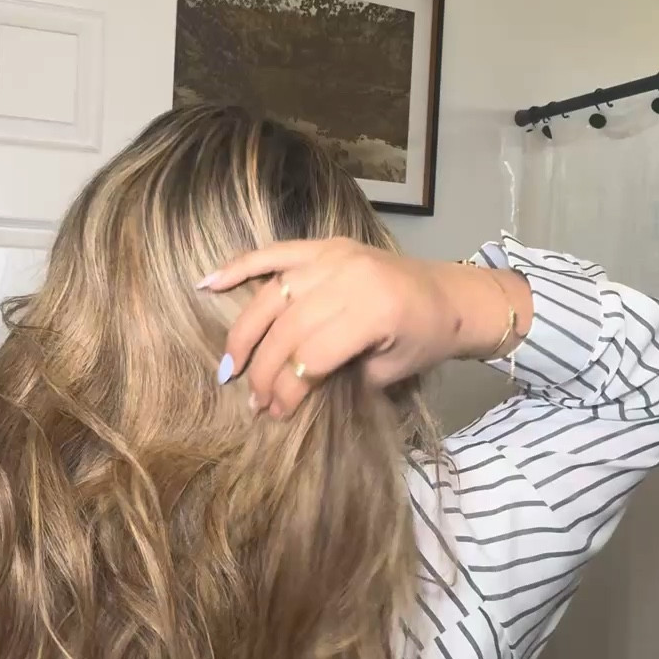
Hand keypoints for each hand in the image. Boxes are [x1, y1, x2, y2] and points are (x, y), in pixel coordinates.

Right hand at [204, 240, 531, 417]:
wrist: (451, 296)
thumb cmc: (424, 340)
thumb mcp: (387, 371)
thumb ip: (338, 377)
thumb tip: (284, 394)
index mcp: (374, 312)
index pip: (312, 356)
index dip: (288, 389)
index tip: (275, 414)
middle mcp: (350, 278)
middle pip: (288, 328)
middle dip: (264, 369)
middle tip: (252, 401)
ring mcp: (335, 255)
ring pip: (273, 295)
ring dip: (246, 332)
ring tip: (230, 365)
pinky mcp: (326, 244)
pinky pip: (275, 253)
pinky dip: (240, 266)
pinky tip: (207, 283)